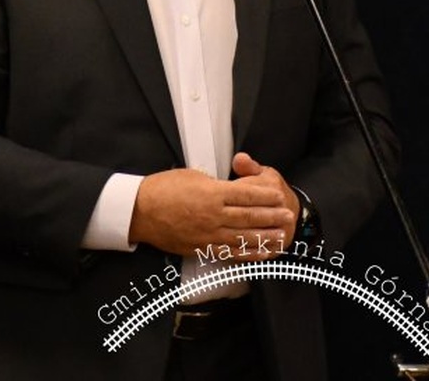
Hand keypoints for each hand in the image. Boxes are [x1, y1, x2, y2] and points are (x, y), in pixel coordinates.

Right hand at [129, 152, 295, 258]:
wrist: (139, 211)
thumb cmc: (163, 189)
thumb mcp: (193, 176)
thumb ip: (215, 183)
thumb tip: (230, 187)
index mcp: (212, 194)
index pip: (247, 194)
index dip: (266, 195)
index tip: (280, 195)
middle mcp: (214, 216)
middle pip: (249, 216)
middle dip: (272, 216)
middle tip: (289, 216)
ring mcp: (208, 235)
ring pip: (243, 237)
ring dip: (265, 237)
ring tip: (282, 236)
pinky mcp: (201, 248)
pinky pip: (229, 253)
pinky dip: (247, 254)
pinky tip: (260, 253)